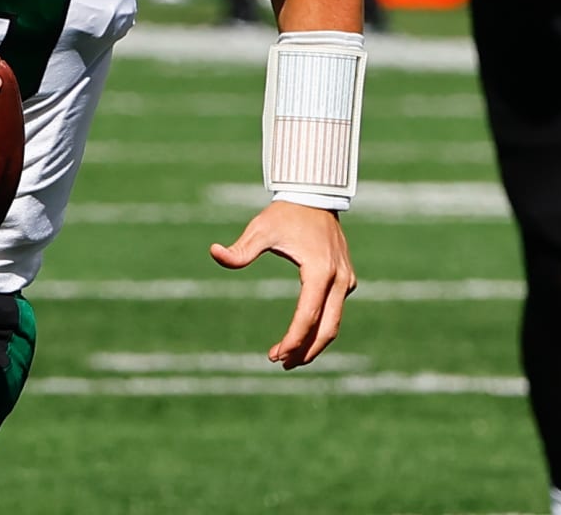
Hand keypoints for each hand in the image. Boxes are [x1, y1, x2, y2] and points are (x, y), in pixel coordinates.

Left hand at [210, 202, 355, 368]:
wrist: (314, 196)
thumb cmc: (285, 214)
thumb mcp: (260, 230)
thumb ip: (240, 249)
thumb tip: (213, 252)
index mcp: (320, 271)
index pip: (307, 316)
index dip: (292, 340)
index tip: (275, 355)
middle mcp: (339, 279)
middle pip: (327, 329)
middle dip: (305, 351)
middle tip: (281, 363)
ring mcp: (346, 280)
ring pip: (333, 323)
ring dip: (313, 343)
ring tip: (289, 358)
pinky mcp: (346, 279)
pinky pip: (335, 311)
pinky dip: (320, 327)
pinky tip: (302, 336)